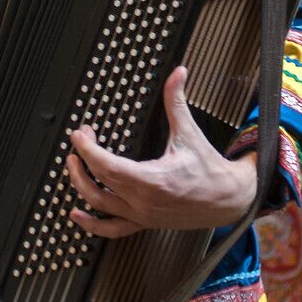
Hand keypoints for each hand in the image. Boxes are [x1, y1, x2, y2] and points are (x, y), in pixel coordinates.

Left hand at [66, 66, 258, 236]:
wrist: (228, 199)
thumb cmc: (209, 169)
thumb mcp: (190, 133)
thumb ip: (177, 102)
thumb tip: (178, 73)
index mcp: (152, 180)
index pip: (107, 166)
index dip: (88, 150)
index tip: (79, 135)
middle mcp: (143, 201)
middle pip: (99, 182)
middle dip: (83, 160)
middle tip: (79, 143)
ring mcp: (142, 215)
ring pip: (100, 205)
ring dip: (81, 186)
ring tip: (72, 167)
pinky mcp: (145, 222)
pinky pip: (113, 228)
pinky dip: (93, 225)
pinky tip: (77, 215)